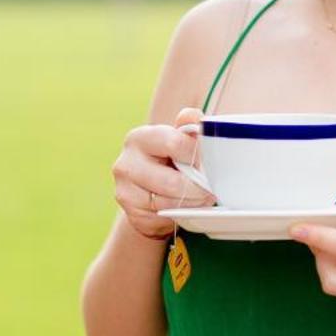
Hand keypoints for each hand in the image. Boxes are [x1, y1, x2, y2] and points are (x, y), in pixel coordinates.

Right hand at [111, 107, 216, 240]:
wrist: (148, 191)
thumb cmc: (167, 160)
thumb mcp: (177, 137)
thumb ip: (188, 125)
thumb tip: (197, 119)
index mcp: (139, 138)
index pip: (175, 143)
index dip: (197, 154)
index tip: (207, 161)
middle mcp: (126, 163)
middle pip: (173, 181)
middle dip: (198, 187)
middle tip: (210, 188)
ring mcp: (125, 190)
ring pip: (170, 202)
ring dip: (192, 202)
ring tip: (200, 197)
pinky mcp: (131, 213)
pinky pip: (164, 216)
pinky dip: (179, 214)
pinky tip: (183, 207)